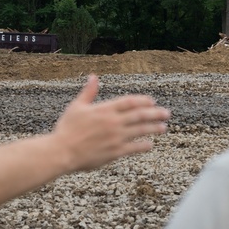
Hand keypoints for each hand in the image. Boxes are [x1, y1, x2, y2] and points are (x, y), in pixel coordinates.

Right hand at [52, 74, 169, 170]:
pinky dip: (143, 146)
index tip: (152, 101)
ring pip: (140, 131)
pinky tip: (150, 144)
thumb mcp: (76, 107)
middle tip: (166, 113)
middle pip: (140, 115)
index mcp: (104, 109)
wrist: (62, 151)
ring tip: (163, 127)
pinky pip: (133, 148)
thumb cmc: (66, 128)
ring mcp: (115, 137)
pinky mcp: (114, 152)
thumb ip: (88, 92)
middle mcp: (113, 122)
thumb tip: (94, 76)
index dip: (143, 100)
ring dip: (154, 128)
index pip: (129, 102)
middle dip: (155, 113)